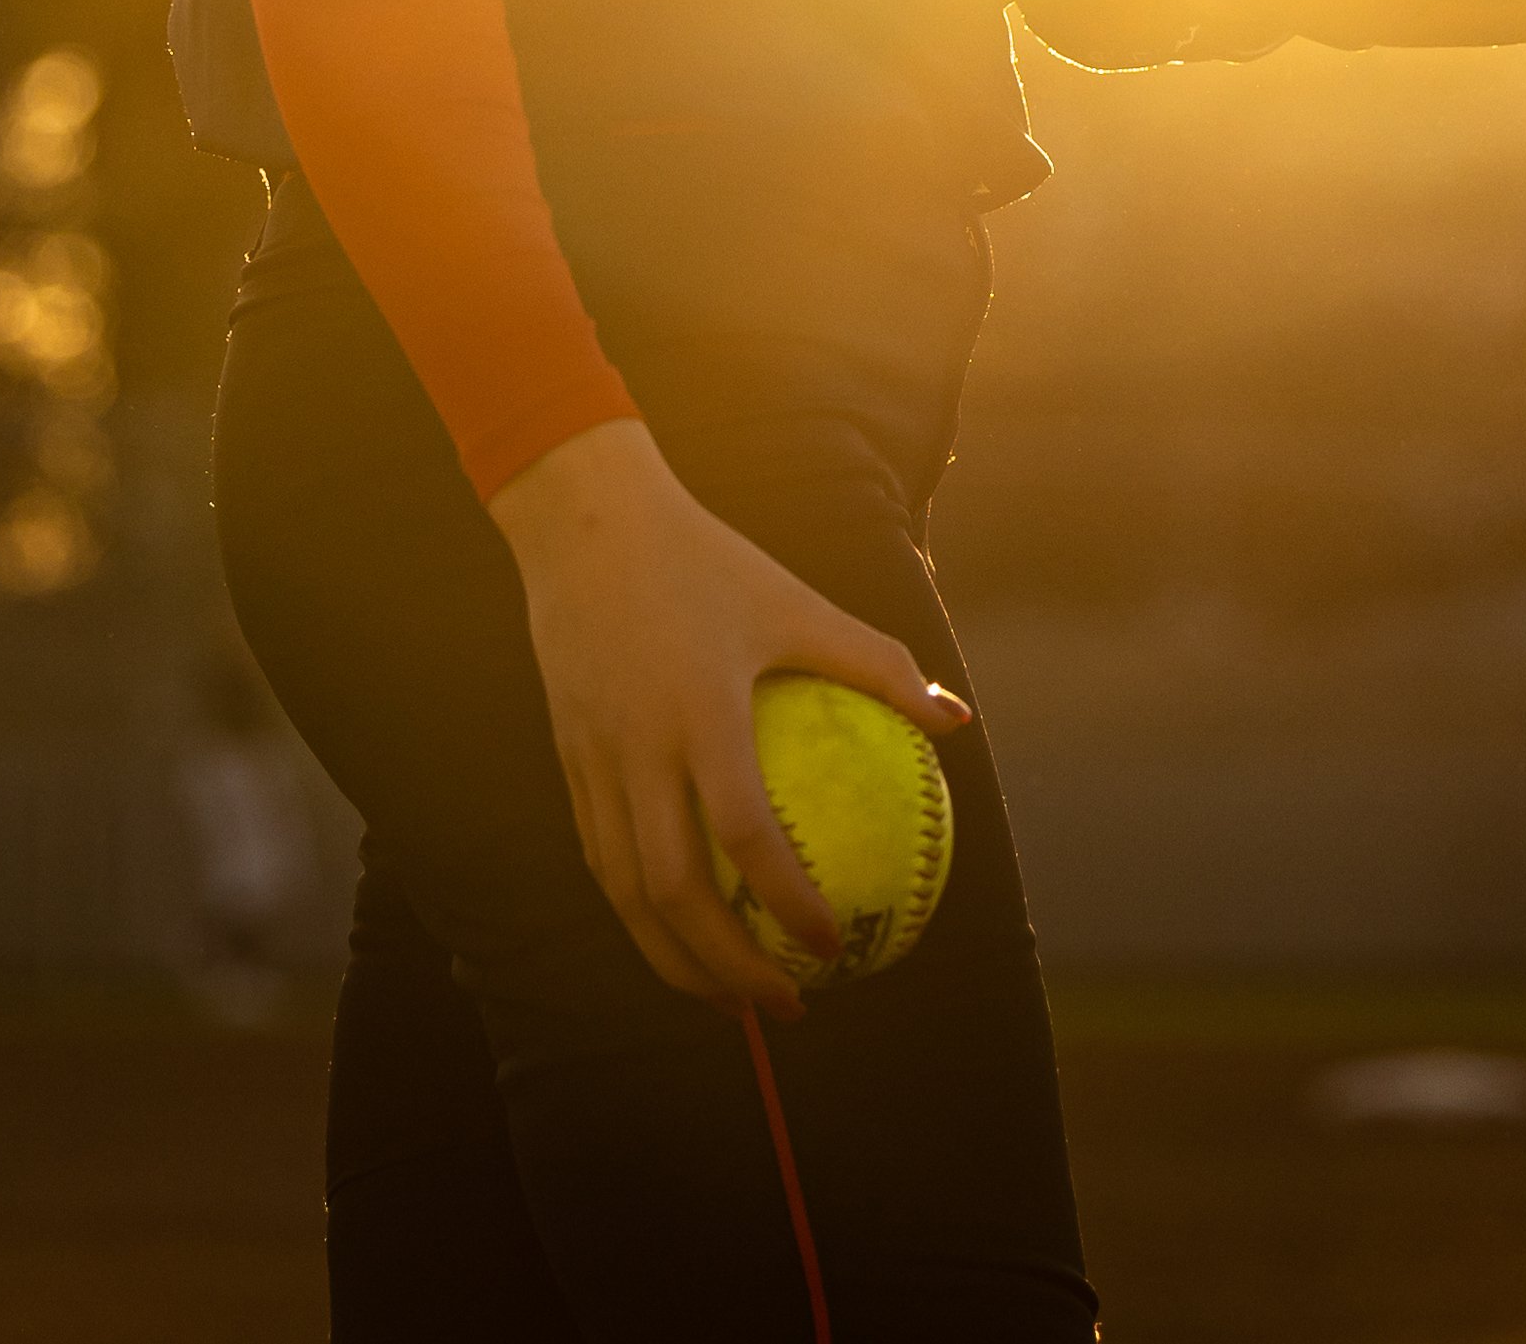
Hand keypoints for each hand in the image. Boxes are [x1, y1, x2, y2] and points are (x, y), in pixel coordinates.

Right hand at [488, 417, 970, 1014]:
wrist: (581, 519)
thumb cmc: (704, 559)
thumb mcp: (794, 601)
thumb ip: (874, 662)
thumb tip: (956, 720)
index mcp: (700, 711)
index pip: (744, 835)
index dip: (788, 902)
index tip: (833, 947)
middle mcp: (639, 747)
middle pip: (672, 893)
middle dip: (727, 971)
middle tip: (787, 1006)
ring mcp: (594, 759)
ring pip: (624, 892)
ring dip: (675, 961)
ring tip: (729, 1001)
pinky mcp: (569, 758)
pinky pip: (601, 856)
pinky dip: (638, 911)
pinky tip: (679, 931)